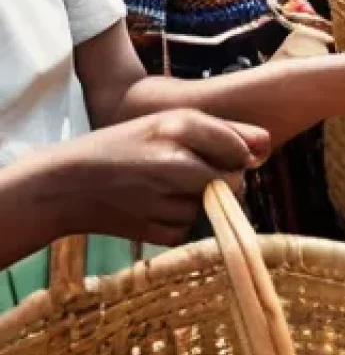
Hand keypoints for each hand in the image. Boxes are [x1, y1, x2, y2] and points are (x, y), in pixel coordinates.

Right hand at [59, 110, 269, 246]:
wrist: (68, 184)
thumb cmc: (127, 145)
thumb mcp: (173, 124)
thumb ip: (225, 133)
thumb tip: (267, 148)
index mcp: (181, 125)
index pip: (240, 149)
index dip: (238, 156)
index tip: (223, 156)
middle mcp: (175, 160)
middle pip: (234, 181)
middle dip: (225, 181)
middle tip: (194, 174)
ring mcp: (165, 198)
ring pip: (214, 207)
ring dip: (202, 202)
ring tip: (168, 189)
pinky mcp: (156, 230)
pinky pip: (191, 228)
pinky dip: (182, 222)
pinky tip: (156, 207)